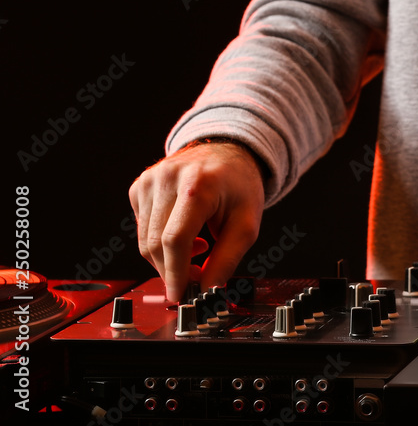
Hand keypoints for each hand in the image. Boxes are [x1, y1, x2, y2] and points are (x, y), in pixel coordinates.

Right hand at [129, 141, 264, 301]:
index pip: (175, 239)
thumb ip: (227, 259)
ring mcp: (149, 180)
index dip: (176, 272)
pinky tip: (185, 231)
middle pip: (156, 243)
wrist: (228, 152)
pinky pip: (142, 228)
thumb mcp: (247, 223)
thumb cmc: (240, 186)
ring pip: (145, 239)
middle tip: (196, 279)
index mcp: (197, 185)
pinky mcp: (139, 186)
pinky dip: (160, 240)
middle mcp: (168, 179)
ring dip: (167, 258)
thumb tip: (208, 291)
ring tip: (198, 249)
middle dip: (172, 270)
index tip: (182, 294)